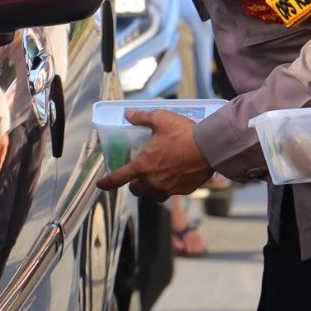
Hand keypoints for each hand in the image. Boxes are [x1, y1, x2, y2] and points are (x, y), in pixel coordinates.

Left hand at [97, 110, 213, 199]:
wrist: (209, 148)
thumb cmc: (182, 133)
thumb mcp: (160, 119)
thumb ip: (141, 117)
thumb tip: (128, 114)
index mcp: (143, 166)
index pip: (118, 178)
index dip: (107, 182)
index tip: (101, 184)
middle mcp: (153, 182)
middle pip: (136, 190)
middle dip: (135, 184)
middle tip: (138, 175)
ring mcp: (168, 189)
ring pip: (153, 195)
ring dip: (151, 189)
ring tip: (156, 178)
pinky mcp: (183, 191)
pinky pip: (171, 193)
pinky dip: (169, 187)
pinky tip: (175, 176)